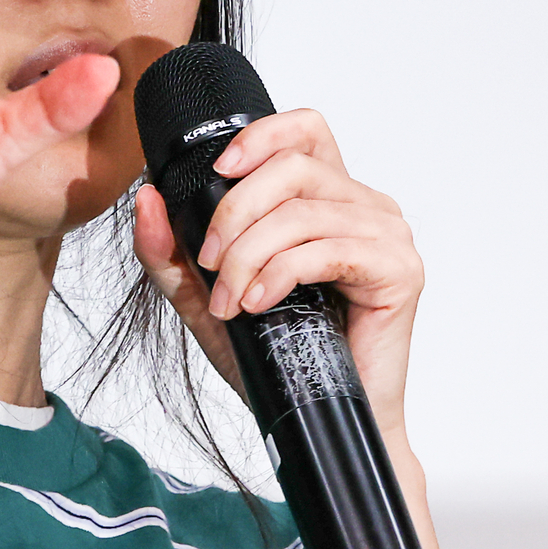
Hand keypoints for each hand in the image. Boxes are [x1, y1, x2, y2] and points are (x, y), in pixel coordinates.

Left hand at [131, 109, 423, 431]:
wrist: (314, 418)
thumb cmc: (274, 356)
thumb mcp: (204, 298)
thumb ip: (170, 252)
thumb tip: (147, 199)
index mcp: (326, 198)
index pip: (304, 130)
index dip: (260, 136)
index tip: (218, 171)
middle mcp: (363, 207)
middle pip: (292, 167)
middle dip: (235, 212)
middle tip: (210, 264)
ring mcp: (386, 235)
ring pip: (302, 211)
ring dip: (250, 255)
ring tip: (232, 299)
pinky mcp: (400, 270)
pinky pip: (327, 248)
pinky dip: (281, 273)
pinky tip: (260, 303)